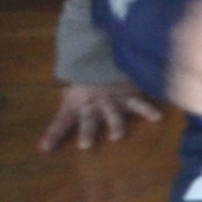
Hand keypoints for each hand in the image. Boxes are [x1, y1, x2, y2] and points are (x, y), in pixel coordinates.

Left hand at [42, 79, 162, 151]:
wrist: (105, 53)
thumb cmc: (86, 79)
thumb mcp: (72, 93)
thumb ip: (66, 109)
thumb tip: (50, 132)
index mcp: (76, 104)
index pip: (62, 121)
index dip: (53, 134)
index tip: (45, 148)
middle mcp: (93, 104)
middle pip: (89, 120)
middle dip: (87, 131)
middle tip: (85, 145)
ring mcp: (112, 99)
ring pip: (113, 113)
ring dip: (114, 125)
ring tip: (116, 136)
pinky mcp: (129, 94)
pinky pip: (139, 103)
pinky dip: (147, 110)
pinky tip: (156, 117)